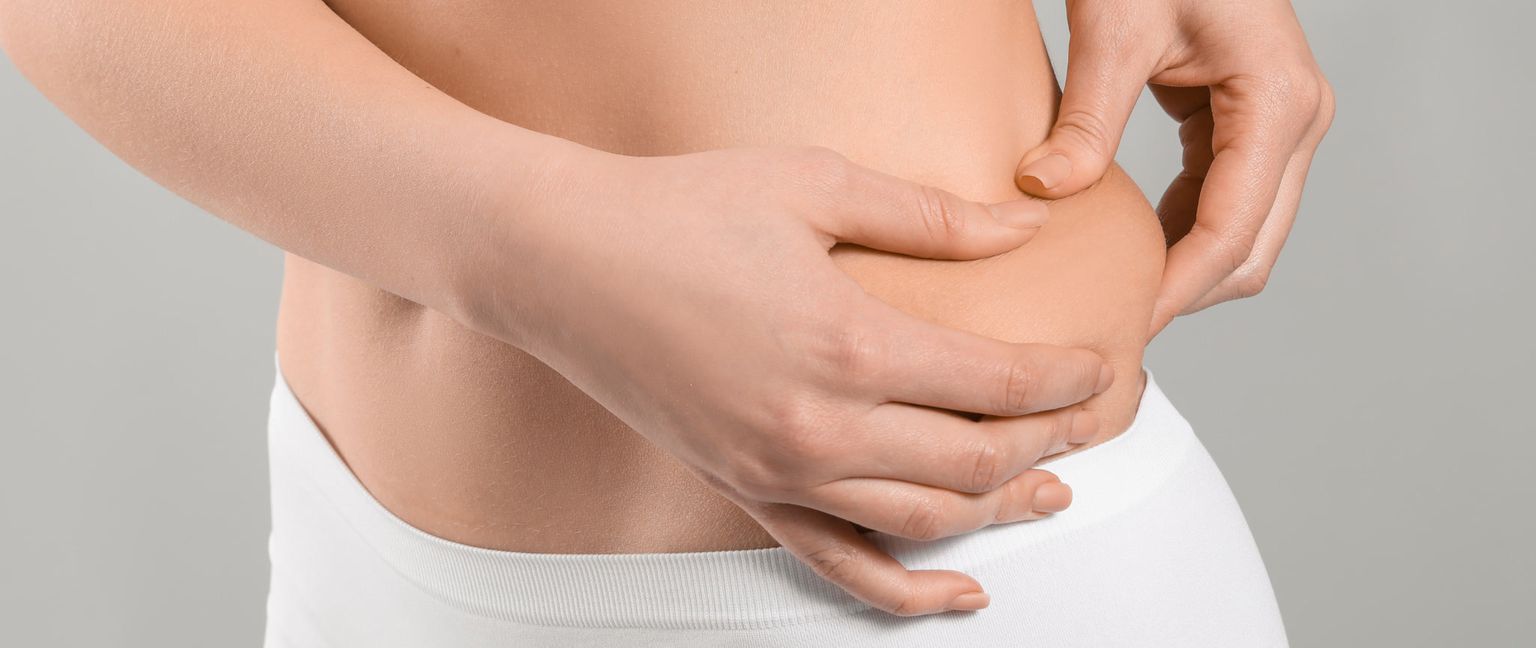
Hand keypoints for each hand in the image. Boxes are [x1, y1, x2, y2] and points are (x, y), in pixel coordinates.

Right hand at [487, 145, 1112, 615]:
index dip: (1066, 381)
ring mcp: (777, 471)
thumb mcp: (814, 184)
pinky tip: (960, 596)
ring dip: (1000, 513)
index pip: (996, 384)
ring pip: (922, 521)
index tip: (1100, 368)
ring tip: (1050, 492)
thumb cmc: (676, 212)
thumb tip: (1020, 226)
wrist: (559, 260)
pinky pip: (838, 564)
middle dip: (1049, 444)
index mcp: (847, 343)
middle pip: (974, 463)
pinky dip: (907, 593)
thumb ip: (929, 215)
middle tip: (1087, 421)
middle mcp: (818, 426)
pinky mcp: (742, 490)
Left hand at [1015, 0, 1334, 336]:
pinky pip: (1223, 202)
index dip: (1177, 289)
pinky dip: (1181, 235)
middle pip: (1252, 249)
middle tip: (1112, 328)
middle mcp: (1297, 121)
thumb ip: (1086, 117)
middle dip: (1186, 294)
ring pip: (1244, 234)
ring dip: (1185, 271)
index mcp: (1276, 104)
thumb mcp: (1115, 29)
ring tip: (1114, 301)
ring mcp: (1282, 124)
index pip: (1231, 232)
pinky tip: (1127, 252)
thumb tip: (1044, 191)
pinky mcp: (1252, 123)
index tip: (1123, 326)